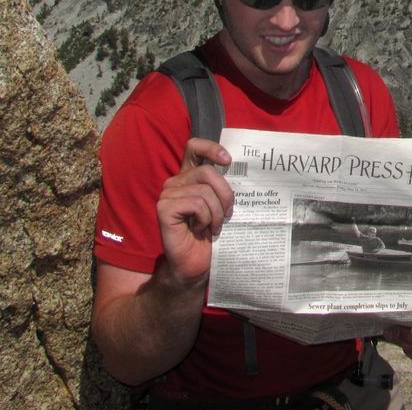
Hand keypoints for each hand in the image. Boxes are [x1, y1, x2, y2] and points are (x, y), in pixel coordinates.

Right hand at [155, 138, 233, 286]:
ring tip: (213, 227)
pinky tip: (201, 230)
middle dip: (225, 194)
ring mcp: (167, 195)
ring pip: (204, 191)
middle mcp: (176, 182)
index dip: (211, 147)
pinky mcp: (163, 209)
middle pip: (207, 172)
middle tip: (228, 214)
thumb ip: (224, 186)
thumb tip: (247, 169)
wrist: (197, 264)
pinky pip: (196, 204)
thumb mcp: (222, 205)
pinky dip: (205, 218)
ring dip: (216, 212)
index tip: (228, 160)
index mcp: (189, 177)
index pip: (194, 147)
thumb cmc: (211, 235)